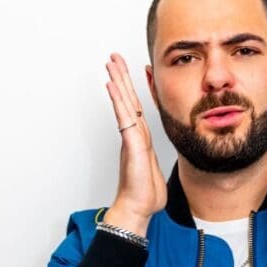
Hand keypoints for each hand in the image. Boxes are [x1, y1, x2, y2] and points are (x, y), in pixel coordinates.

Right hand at [103, 53, 166, 235]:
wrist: (139, 208)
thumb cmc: (146, 194)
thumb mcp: (155, 170)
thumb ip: (153, 161)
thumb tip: (153, 162)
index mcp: (141, 139)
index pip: (136, 108)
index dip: (133, 89)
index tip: (130, 72)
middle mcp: (134, 135)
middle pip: (127, 100)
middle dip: (121, 77)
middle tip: (114, 58)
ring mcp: (131, 138)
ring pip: (123, 104)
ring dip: (117, 82)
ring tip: (110, 63)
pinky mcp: (131, 144)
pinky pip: (124, 117)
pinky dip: (118, 100)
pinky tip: (112, 86)